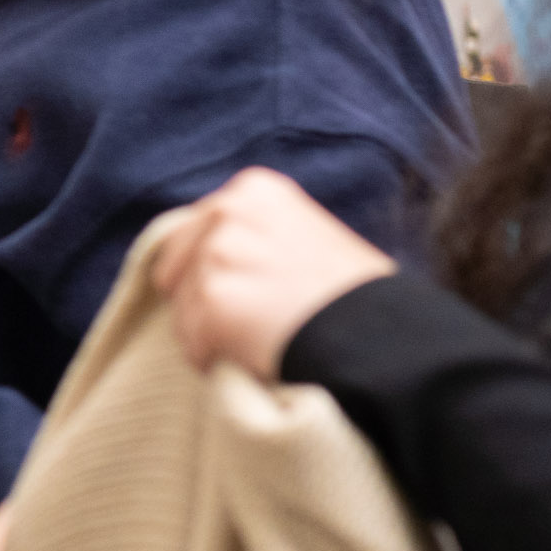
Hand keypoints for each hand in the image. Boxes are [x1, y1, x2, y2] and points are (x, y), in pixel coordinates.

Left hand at [147, 169, 395, 379]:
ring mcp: (218, 255)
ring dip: (211, 337)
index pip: (192, 232)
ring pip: (182, 312)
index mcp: (253, 189)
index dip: (208, 272)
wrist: (376, 332)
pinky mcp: (212, 301)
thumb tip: (201, 257)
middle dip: (199, 302)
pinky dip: (214, 361)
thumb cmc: (351, 295)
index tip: (243, 293)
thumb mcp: (304, 235)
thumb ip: (253, 234)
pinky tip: (255, 359)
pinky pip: (191, 345)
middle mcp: (229, 211)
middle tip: (248, 324)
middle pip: (174, 270)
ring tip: (263, 341)